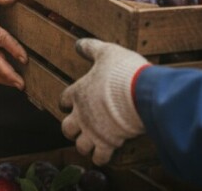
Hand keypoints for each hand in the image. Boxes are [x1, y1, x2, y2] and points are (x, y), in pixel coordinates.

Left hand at [60, 38, 149, 164]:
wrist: (138, 92)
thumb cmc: (122, 70)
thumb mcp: (106, 52)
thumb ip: (91, 48)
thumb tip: (78, 44)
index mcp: (78, 92)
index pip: (64, 100)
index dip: (66, 102)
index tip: (69, 104)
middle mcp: (81, 114)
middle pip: (67, 128)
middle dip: (71, 129)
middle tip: (80, 127)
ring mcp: (93, 130)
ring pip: (80, 145)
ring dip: (85, 145)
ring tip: (92, 143)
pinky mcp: (107, 143)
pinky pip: (99, 157)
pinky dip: (101, 158)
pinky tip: (105, 155)